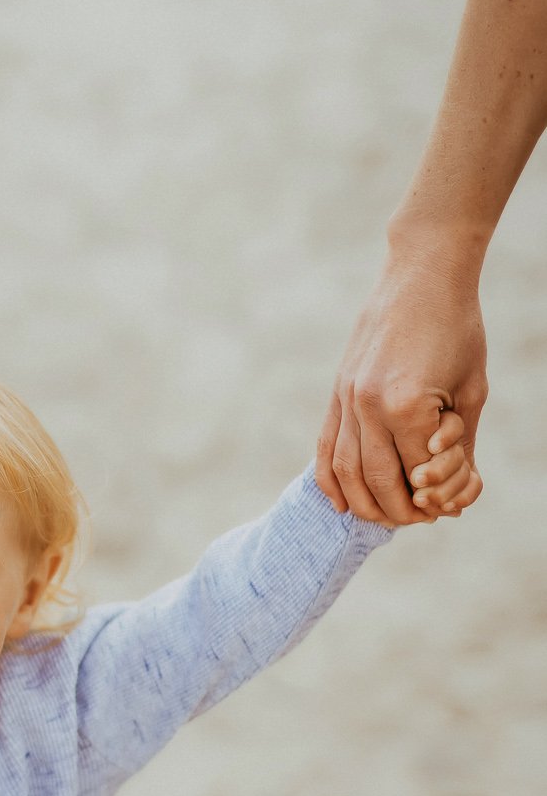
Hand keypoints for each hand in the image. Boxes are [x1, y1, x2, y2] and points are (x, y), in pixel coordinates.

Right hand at [316, 248, 487, 524]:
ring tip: (384, 516)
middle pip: (377, 480)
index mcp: (407, 405)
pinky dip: (330, 480)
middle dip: (399, 511)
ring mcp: (346, 398)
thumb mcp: (471, 390)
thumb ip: (458, 444)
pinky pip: (325, 447)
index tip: (446, 509)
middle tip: (418, 520)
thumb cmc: (457, 329)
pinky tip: (340, 501)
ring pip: (345, 471)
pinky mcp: (337, 392)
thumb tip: (453, 494)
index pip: (417, 474)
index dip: (434, 498)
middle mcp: (368, 405)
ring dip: (363, 503)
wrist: (421, 275)